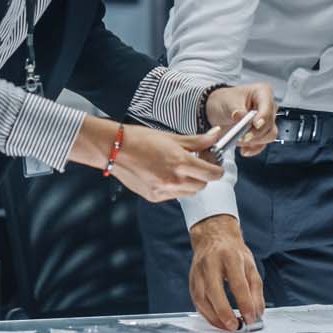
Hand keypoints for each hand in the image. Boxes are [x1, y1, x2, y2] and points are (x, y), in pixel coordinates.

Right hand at [72, 118, 222, 202]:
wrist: (115, 149)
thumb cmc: (141, 139)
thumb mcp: (172, 137)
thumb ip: (197, 141)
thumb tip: (215, 136)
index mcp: (181, 162)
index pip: (212, 173)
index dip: (217, 169)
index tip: (215, 163)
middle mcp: (174, 180)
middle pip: (203, 185)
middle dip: (204, 175)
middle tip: (197, 163)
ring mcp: (164, 191)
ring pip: (190, 192)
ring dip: (191, 182)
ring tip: (180, 168)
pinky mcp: (154, 197)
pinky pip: (174, 195)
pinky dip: (175, 187)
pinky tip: (165, 174)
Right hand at [188, 215, 263, 331]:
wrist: (213, 237)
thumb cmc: (233, 252)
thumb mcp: (250, 266)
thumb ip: (255, 290)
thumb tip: (256, 313)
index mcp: (230, 257)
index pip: (237, 283)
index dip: (244, 303)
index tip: (251, 318)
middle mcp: (210, 263)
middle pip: (214, 292)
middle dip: (225, 313)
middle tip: (235, 326)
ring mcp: (198, 272)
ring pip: (202, 299)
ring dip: (214, 318)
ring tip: (228, 327)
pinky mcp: (191, 281)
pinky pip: (197, 302)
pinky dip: (207, 315)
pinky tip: (217, 321)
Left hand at [204, 83, 278, 157]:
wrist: (217, 110)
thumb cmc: (225, 100)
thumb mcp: (228, 102)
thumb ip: (236, 110)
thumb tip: (241, 116)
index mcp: (263, 93)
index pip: (268, 107)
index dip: (263, 118)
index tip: (254, 125)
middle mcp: (268, 107)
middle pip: (270, 124)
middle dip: (256, 132)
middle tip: (242, 136)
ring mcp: (266, 121)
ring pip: (269, 135)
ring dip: (255, 140)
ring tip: (240, 140)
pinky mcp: (261, 134)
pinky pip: (263, 144)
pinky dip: (254, 148)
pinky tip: (244, 150)